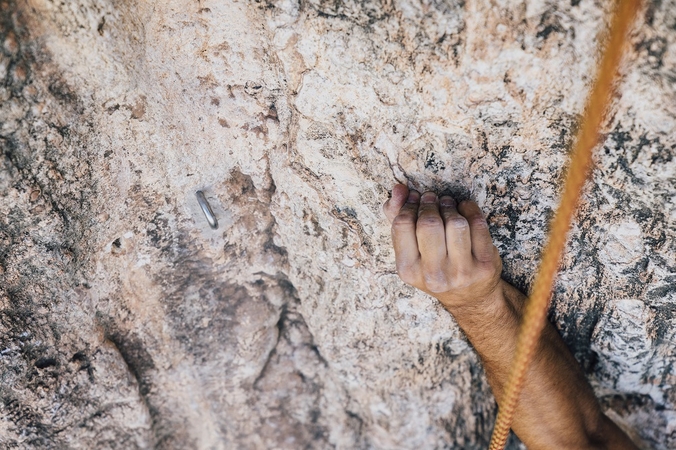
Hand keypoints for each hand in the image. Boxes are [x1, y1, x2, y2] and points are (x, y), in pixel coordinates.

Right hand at [383, 184, 502, 311]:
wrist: (469, 297)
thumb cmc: (434, 267)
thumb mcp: (410, 251)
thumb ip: (397, 218)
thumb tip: (397, 189)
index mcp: (408, 271)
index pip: (402, 225)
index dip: (409, 205)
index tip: (415, 198)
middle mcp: (434, 275)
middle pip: (429, 223)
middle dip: (430, 203)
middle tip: (432, 199)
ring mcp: (461, 272)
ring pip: (456, 223)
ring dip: (450, 206)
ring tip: (448, 204)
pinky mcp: (484, 265)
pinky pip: (478, 225)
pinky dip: (470, 209)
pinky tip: (465, 209)